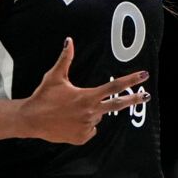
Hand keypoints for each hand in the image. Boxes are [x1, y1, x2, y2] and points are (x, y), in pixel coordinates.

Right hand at [20, 38, 148, 144]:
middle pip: (118, 104)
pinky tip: (70, 121)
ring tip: (71, 110)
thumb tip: (69, 40)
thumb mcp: (55, 76)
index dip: (130, 80)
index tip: (143, 75)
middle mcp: (90, 112)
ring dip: (90, 111)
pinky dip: (84, 124)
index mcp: (87, 96)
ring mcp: (87, 126)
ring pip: (97, 116)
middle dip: (134, 99)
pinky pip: (90, 129)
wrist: (31, 120)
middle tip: (146, 96)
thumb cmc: (43, 96)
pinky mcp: (82, 137)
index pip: (114, 86)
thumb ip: (65, 59)